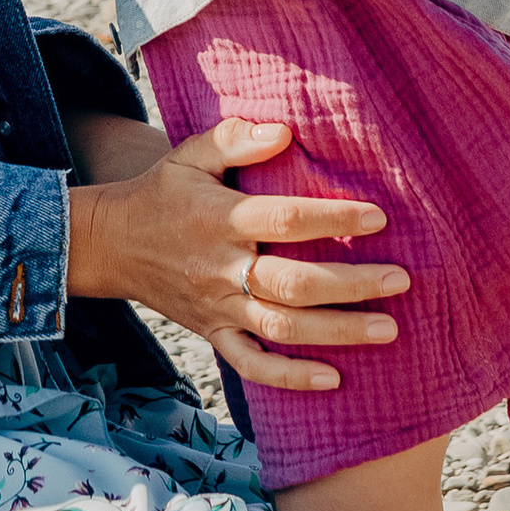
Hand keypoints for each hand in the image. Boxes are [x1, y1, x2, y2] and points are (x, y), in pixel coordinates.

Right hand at [64, 115, 407, 393]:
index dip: (333, 217)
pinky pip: (251, 366)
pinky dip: (290, 377)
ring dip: (337, 332)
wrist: (109, 245)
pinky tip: (333, 378)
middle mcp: (221, 268)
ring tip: (388, 329)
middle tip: (401, 281)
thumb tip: (284, 132)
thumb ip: (235, 139)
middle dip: (350, 285)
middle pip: (293, 283)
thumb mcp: (189, 155)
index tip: (379, 217)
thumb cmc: (161, 193)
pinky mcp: (212, 333)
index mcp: (220, 219)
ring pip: (281, 328)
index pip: (285, 219)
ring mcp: (217, 307)